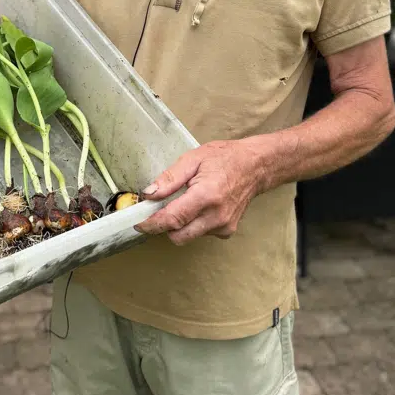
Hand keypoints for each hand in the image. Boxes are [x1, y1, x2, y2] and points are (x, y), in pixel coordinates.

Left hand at [135, 138, 269, 245]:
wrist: (256, 166)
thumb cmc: (225, 158)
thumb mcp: (193, 159)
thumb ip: (170, 178)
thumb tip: (148, 194)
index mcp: (206, 196)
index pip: (172, 219)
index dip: (152, 223)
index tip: (138, 223)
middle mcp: (216, 216)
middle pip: (178, 236)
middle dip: (163, 226)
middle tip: (157, 211)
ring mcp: (223, 226)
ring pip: (188, 236)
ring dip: (179, 225)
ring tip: (185, 202)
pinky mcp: (227, 231)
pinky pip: (200, 234)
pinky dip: (193, 224)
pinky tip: (200, 207)